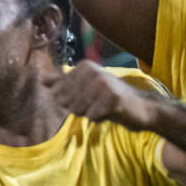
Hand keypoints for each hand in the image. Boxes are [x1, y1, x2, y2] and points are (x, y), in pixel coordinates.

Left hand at [42, 60, 157, 129]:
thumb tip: (42, 79)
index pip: (58, 93)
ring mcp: (103, 83)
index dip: (71, 101)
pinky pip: (91, 116)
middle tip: (97, 103)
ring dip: (89, 113)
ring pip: (77, 109)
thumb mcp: (86, 87)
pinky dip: (99, 119)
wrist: (143, 107)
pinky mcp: (113, 98)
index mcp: (83, 67)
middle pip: (66, 102)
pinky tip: (111, 112)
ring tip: (103, 107)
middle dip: (79, 108)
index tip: (88, 96)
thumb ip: (64, 83)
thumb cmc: (111, 98)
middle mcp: (92, 71)